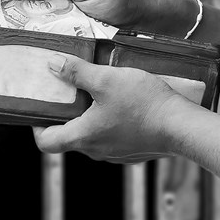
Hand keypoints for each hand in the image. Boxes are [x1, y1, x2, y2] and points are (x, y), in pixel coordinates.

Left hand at [32, 54, 185, 163]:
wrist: (183, 126)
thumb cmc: (144, 104)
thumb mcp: (107, 79)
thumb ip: (77, 72)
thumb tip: (52, 65)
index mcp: (83, 137)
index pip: (46, 142)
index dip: (37, 126)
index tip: (41, 108)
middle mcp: (96, 151)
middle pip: (69, 137)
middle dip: (65, 115)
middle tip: (69, 92)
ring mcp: (116, 154)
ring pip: (92, 137)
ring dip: (89, 118)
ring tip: (98, 93)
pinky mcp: (133, 151)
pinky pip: (113, 138)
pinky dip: (110, 123)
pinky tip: (122, 103)